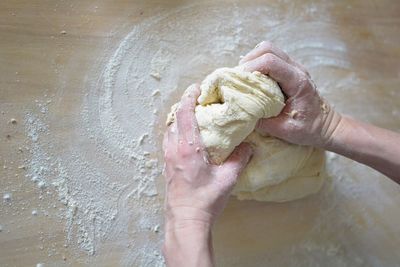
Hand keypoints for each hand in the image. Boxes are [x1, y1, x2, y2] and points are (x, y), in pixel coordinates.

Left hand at [163, 84, 252, 228]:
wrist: (185, 220)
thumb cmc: (205, 200)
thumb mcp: (228, 179)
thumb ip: (240, 159)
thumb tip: (249, 146)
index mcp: (188, 147)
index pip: (185, 114)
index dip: (189, 97)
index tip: (196, 88)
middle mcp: (174, 149)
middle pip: (174, 119)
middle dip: (184, 105)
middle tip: (197, 100)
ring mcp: (168, 158)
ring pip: (169, 130)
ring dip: (178, 119)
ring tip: (192, 116)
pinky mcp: (167, 166)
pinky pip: (168, 141)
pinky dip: (175, 132)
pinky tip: (185, 137)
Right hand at [239, 41, 341, 147]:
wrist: (326, 126)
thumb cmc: (309, 129)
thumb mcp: (284, 130)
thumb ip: (262, 122)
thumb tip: (240, 112)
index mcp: (298, 81)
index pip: (270, 62)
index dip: (250, 68)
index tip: (238, 81)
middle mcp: (296, 69)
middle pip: (267, 48)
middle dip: (248, 61)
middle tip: (238, 78)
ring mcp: (293, 66)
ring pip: (268, 49)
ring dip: (252, 60)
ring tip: (244, 78)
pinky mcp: (289, 69)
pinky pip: (270, 57)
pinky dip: (257, 64)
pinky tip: (253, 79)